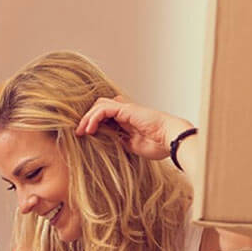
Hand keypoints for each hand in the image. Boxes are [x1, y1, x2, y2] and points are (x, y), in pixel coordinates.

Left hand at [76, 95, 193, 160]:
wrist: (172, 140)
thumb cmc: (158, 144)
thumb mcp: (132, 145)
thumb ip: (119, 140)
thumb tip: (106, 141)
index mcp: (126, 121)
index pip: (104, 115)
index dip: (92, 123)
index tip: (83, 136)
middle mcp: (125, 112)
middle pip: (99, 106)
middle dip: (86, 118)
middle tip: (79, 133)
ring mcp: (127, 109)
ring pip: (99, 105)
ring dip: (87, 118)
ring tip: (82, 131)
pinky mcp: (127, 109)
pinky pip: (104, 109)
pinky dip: (94, 117)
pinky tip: (90, 129)